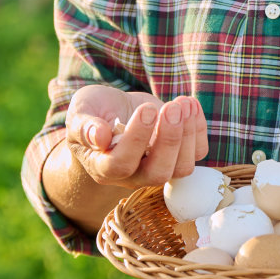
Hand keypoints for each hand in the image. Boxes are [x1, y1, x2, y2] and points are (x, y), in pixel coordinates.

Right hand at [67, 84, 208, 188]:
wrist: (113, 111)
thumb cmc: (93, 112)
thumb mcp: (80, 112)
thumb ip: (84, 126)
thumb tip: (99, 136)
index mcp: (103, 167)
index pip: (121, 164)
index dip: (136, 139)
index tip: (146, 109)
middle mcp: (133, 175)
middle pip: (158, 173)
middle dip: (169, 140)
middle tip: (172, 107)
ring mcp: (158, 167)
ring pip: (182, 167)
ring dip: (188, 133)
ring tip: (182, 103)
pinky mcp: (178, 155)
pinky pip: (197, 152)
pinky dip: (199, 129)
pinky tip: (190, 104)